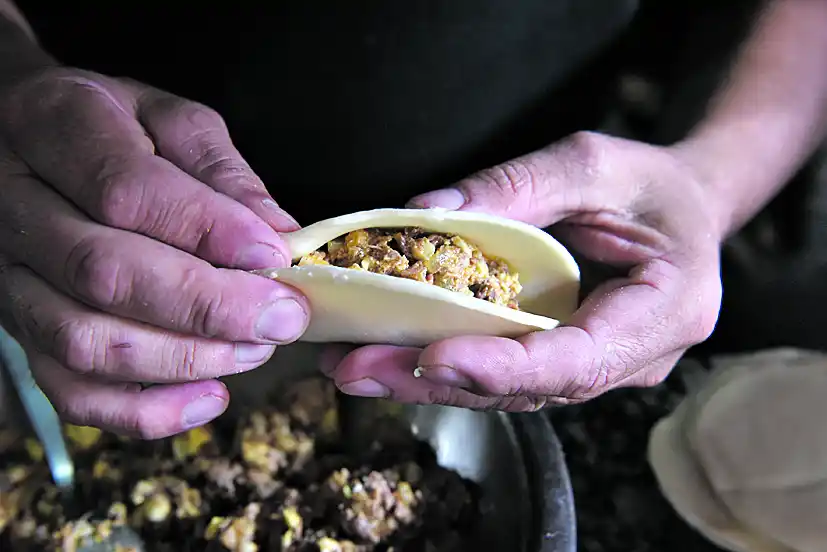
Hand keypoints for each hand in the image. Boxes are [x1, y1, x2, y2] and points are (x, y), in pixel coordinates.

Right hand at [0, 66, 309, 436]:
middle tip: (282, 318)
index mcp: (58, 128)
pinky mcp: (22, 330)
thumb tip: (276, 233)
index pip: (129, 191)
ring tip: (254, 349)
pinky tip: (209, 397)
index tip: (275, 256)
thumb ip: (219, 170)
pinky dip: (143, 411)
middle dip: (208, 307)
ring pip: (85, 341)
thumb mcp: (166, 116)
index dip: (209, 231)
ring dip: (183, 359)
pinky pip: (69, 391)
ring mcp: (11, 276)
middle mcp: (18, 208)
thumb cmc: (108, 126)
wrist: (20, 138)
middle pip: (105, 275)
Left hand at [325, 132, 722, 409]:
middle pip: (528, 389)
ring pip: (506, 390)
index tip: (433, 356)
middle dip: (437, 380)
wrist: (685, 208)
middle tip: (358, 368)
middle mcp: (632, 359)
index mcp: (665, 313)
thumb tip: (428, 212)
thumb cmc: (654, 183)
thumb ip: (519, 184)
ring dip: (426, 380)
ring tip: (352, 362)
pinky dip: (444, 363)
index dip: (502, 366)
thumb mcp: (597, 163)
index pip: (576, 361)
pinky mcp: (564, 361)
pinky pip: (503, 371)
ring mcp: (596, 368)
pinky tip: (387, 350)